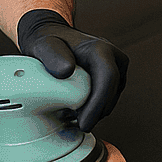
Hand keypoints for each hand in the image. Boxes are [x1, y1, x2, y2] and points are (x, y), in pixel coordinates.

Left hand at [16, 9, 128, 131]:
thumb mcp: (44, 47)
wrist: (54, 38)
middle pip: (111, 94)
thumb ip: (53, 57)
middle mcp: (114, 57)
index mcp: (101, 49)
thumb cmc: (49, 43)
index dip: (98, 104)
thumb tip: (66, 71)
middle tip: (69, 120)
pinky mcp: (115, 79)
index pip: (108, 79)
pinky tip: (75, 108)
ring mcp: (117, 69)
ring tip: (68, 113)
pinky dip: (92, 109)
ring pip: (110, 101)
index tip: (84, 123)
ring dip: (92, 112)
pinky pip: (107, 100)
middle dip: (93, 113)